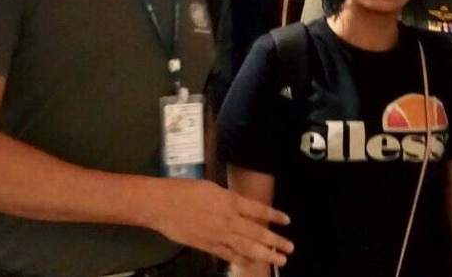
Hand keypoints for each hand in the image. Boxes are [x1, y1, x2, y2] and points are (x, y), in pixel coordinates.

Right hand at [144, 179, 292, 266]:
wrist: (161, 204)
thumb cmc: (184, 190)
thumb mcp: (212, 187)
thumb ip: (227, 198)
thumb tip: (238, 206)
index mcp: (230, 200)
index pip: (258, 209)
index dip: (274, 215)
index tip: (287, 221)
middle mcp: (228, 219)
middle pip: (257, 232)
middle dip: (275, 241)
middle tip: (290, 248)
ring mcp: (218, 234)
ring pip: (246, 247)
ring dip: (264, 254)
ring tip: (279, 259)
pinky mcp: (207, 245)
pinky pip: (228, 255)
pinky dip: (241, 260)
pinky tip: (251, 263)